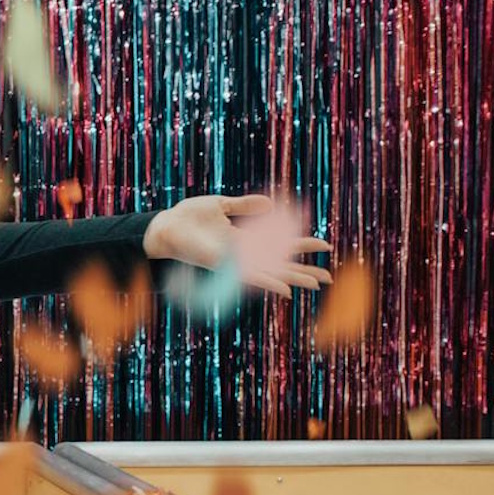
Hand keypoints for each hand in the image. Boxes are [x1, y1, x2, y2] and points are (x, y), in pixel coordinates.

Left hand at [143, 195, 333, 296]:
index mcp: (244, 240)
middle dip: (304, 270)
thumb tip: (270, 204)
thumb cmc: (187, 217)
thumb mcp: (220, 205)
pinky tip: (285, 290)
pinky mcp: (225, 265)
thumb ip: (244, 206)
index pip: (280, 243)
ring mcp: (235, 261)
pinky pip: (250, 276)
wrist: (164, 227)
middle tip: (329, 278)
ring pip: (272, 272)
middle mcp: (243, 254)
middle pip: (280, 264)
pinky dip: (268, 283)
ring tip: (316, 284)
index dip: (302, 244)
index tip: (326, 245)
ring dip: (294, 278)